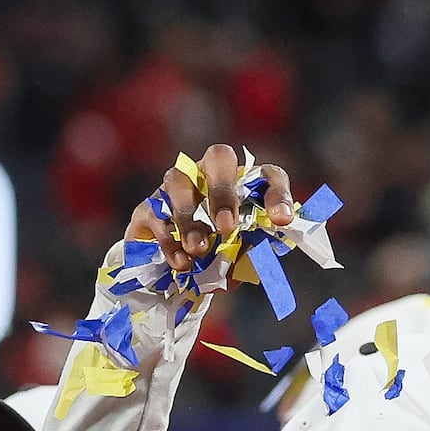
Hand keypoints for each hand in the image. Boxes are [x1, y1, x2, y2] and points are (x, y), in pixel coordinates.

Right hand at [119, 144, 301, 289]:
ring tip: (198, 249)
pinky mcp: (148, 208)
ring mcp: (175, 187)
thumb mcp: (239, 260)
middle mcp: (208, 174)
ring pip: (179, 182)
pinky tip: (181, 262)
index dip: (277, 193)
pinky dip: (169, 239)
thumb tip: (250, 256)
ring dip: (189, 217)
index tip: (281, 220)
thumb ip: (247, 254)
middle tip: (227, 227)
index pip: (267, 175)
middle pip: (218, 157)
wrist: (175, 273)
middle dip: (223, 191)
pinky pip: (155, 214)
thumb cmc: (216, 258)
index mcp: (242, 184)